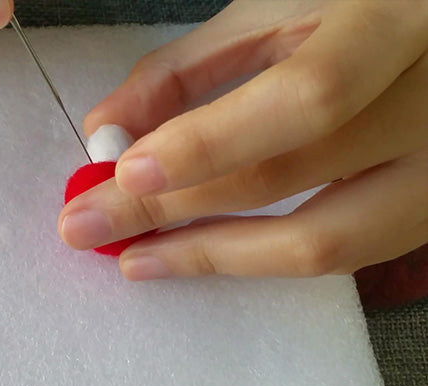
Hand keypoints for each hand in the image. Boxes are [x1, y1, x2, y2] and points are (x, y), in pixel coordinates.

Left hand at [59, 0, 427, 280]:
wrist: (420, 39)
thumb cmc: (345, 16)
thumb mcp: (265, 19)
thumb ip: (181, 72)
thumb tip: (106, 134)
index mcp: (391, 27)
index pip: (306, 98)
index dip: (209, 142)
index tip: (126, 173)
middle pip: (292, 176)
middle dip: (175, 210)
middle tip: (93, 225)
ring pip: (327, 243)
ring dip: (216, 256)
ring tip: (137, 257)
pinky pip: (341, 255)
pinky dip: (259, 258)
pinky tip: (202, 252)